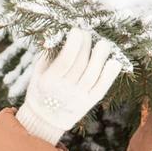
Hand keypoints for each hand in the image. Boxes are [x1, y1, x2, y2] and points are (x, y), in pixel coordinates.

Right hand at [18, 27, 122, 145]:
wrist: (45, 120)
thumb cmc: (41, 90)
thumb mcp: (37, 73)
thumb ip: (47, 55)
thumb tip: (60, 33)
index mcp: (49, 82)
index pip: (65, 60)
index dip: (73, 43)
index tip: (77, 30)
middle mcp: (64, 91)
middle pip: (80, 64)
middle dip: (86, 44)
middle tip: (88, 33)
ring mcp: (78, 98)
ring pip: (93, 74)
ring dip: (100, 56)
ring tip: (103, 43)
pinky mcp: (90, 103)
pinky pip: (102, 87)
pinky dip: (110, 74)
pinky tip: (114, 61)